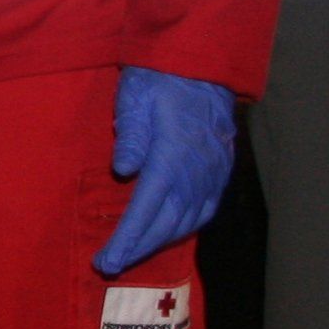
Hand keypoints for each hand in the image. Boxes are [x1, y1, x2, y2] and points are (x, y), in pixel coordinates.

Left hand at [94, 66, 236, 276]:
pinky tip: (169, 232)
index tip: (107, 261)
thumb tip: (124, 170)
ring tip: (133, 254)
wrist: (203, 62)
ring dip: (160, 241)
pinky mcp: (221, 170)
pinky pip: (205, 209)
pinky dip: (185, 227)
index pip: (147, 208)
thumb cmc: (160, 77)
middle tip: (110, 266)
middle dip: (138, 248)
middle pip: (167, 223)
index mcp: (172, 156)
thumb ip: (131, 135)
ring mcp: (213, 173)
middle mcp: (197, 172)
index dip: (127, 238)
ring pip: (188, 221)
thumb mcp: (136, 97)